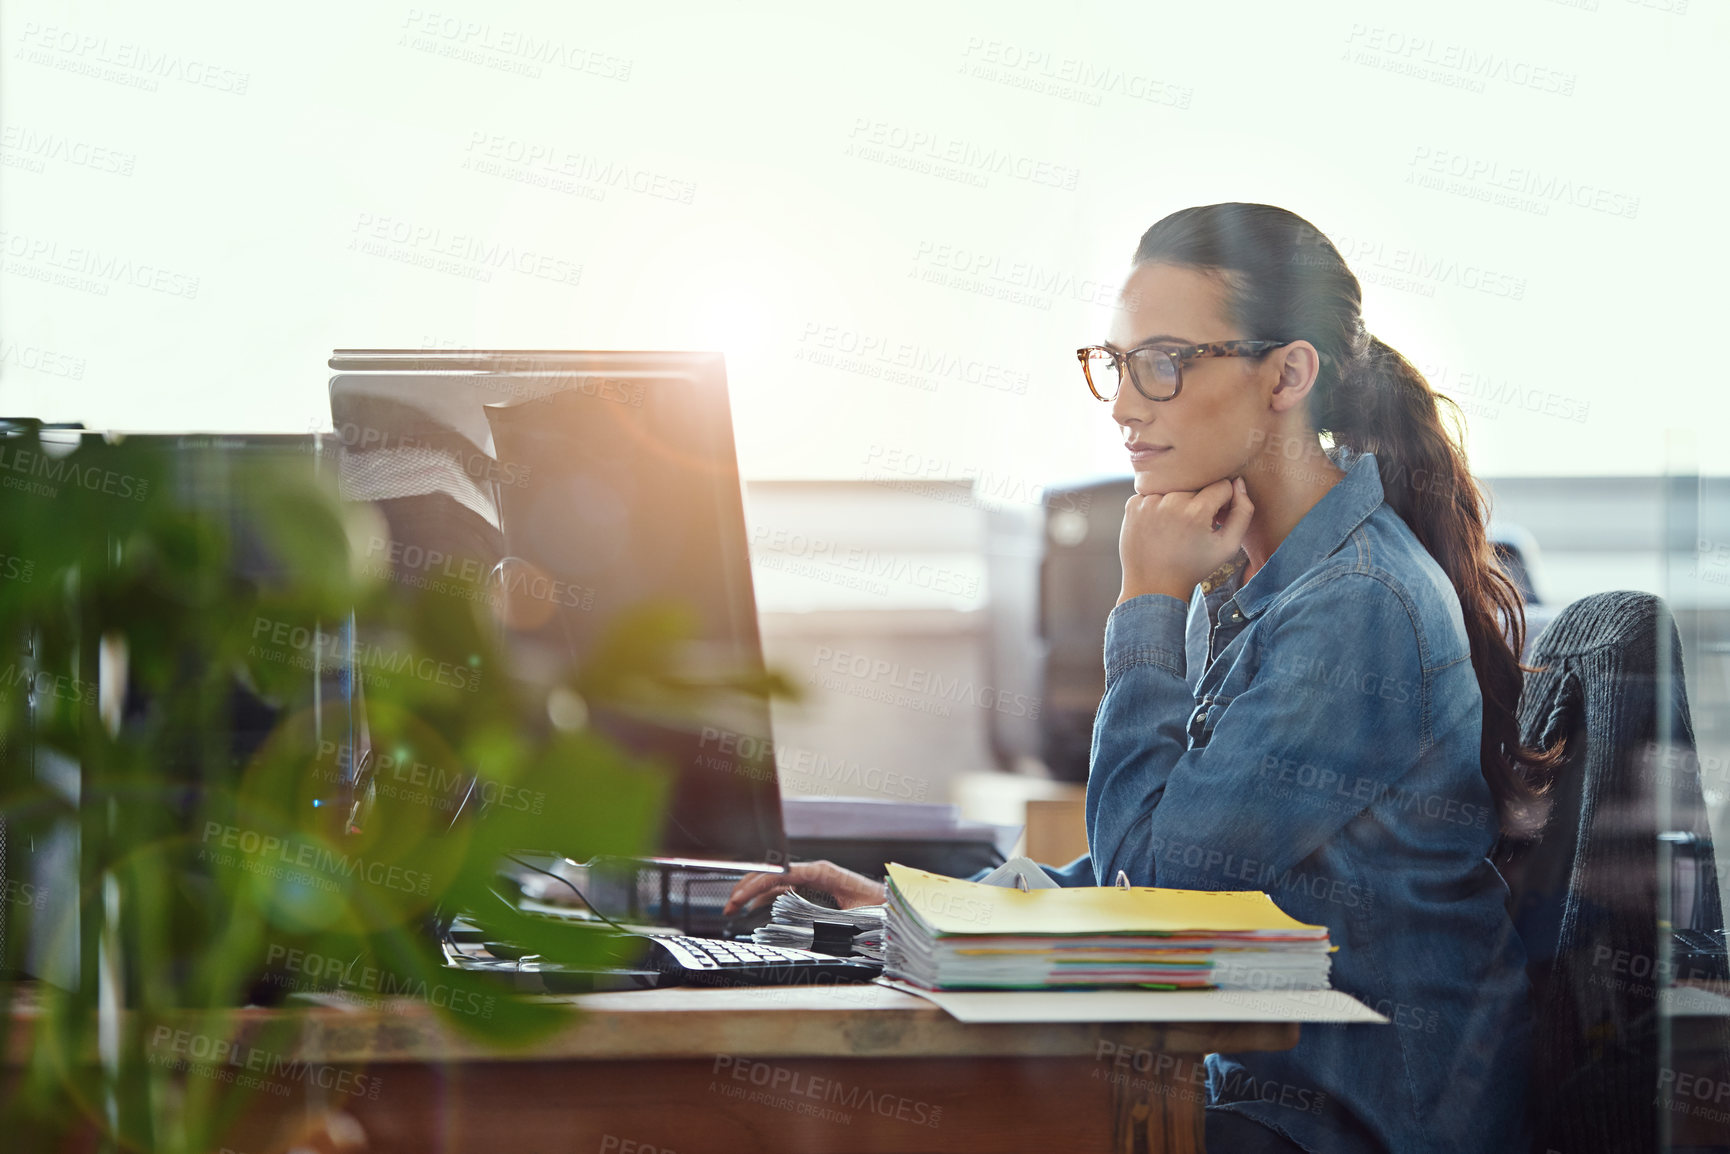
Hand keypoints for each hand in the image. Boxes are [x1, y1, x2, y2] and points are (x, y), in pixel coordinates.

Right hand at [722, 860, 886, 914]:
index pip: (779, 874)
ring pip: (774, 882)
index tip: (740, 898)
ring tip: (734, 908)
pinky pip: (783, 891)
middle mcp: (813, 872)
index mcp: (821, 872)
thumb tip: (810, 937)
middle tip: (728, 906)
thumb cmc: (879, 906)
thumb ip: (832, 924)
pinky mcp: (813, 889)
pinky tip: (754, 909)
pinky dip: (765, 899)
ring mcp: (812, 880)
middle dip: (747, 887)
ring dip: (753, 893)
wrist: (896, 903)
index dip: (756, 884)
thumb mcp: (855, 916)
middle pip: (772, 874)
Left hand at [1118, 476, 1253, 603]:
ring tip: (1177, 527)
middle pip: (1198, 485)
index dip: (1224, 502)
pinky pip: (1154, 493)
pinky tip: (1160, 526)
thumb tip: (1239, 483)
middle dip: (1201, 501)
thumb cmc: (1193, 568)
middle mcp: (1170, 501)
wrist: (1153, 586)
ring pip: (1176, 487)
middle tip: (1196, 526)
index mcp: (1196, 511)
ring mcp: (1148, 501)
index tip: (1216, 519)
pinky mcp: (1133, 505)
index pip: (1221, 485)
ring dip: (1179, 501)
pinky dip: (1159, 505)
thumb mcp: (1228, 547)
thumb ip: (1243, 512)